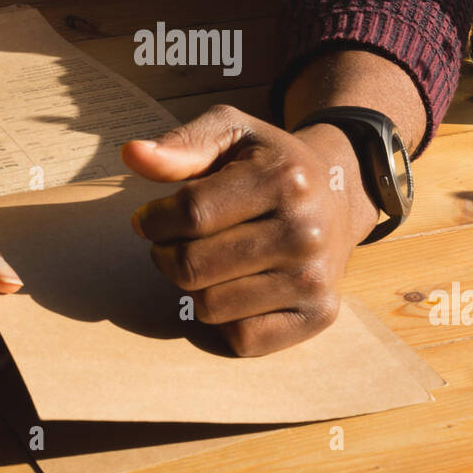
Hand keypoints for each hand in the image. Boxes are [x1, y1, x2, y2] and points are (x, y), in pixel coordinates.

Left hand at [122, 105, 379, 355]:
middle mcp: (305, 232)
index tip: (150, 218)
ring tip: (206, 262)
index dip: (153, 220)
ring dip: (193, 288)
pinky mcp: (320, 315)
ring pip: (210, 307)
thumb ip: (183, 143)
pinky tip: (235, 288)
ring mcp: (315, 278)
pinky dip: (225, 320)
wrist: (339, 194)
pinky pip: (242, 339)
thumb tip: (133, 155)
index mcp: (284, 179)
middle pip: (192, 266)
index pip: (189, 215)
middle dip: (166, 255)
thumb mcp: (232, 132)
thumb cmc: (270, 163)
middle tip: (174, 242)